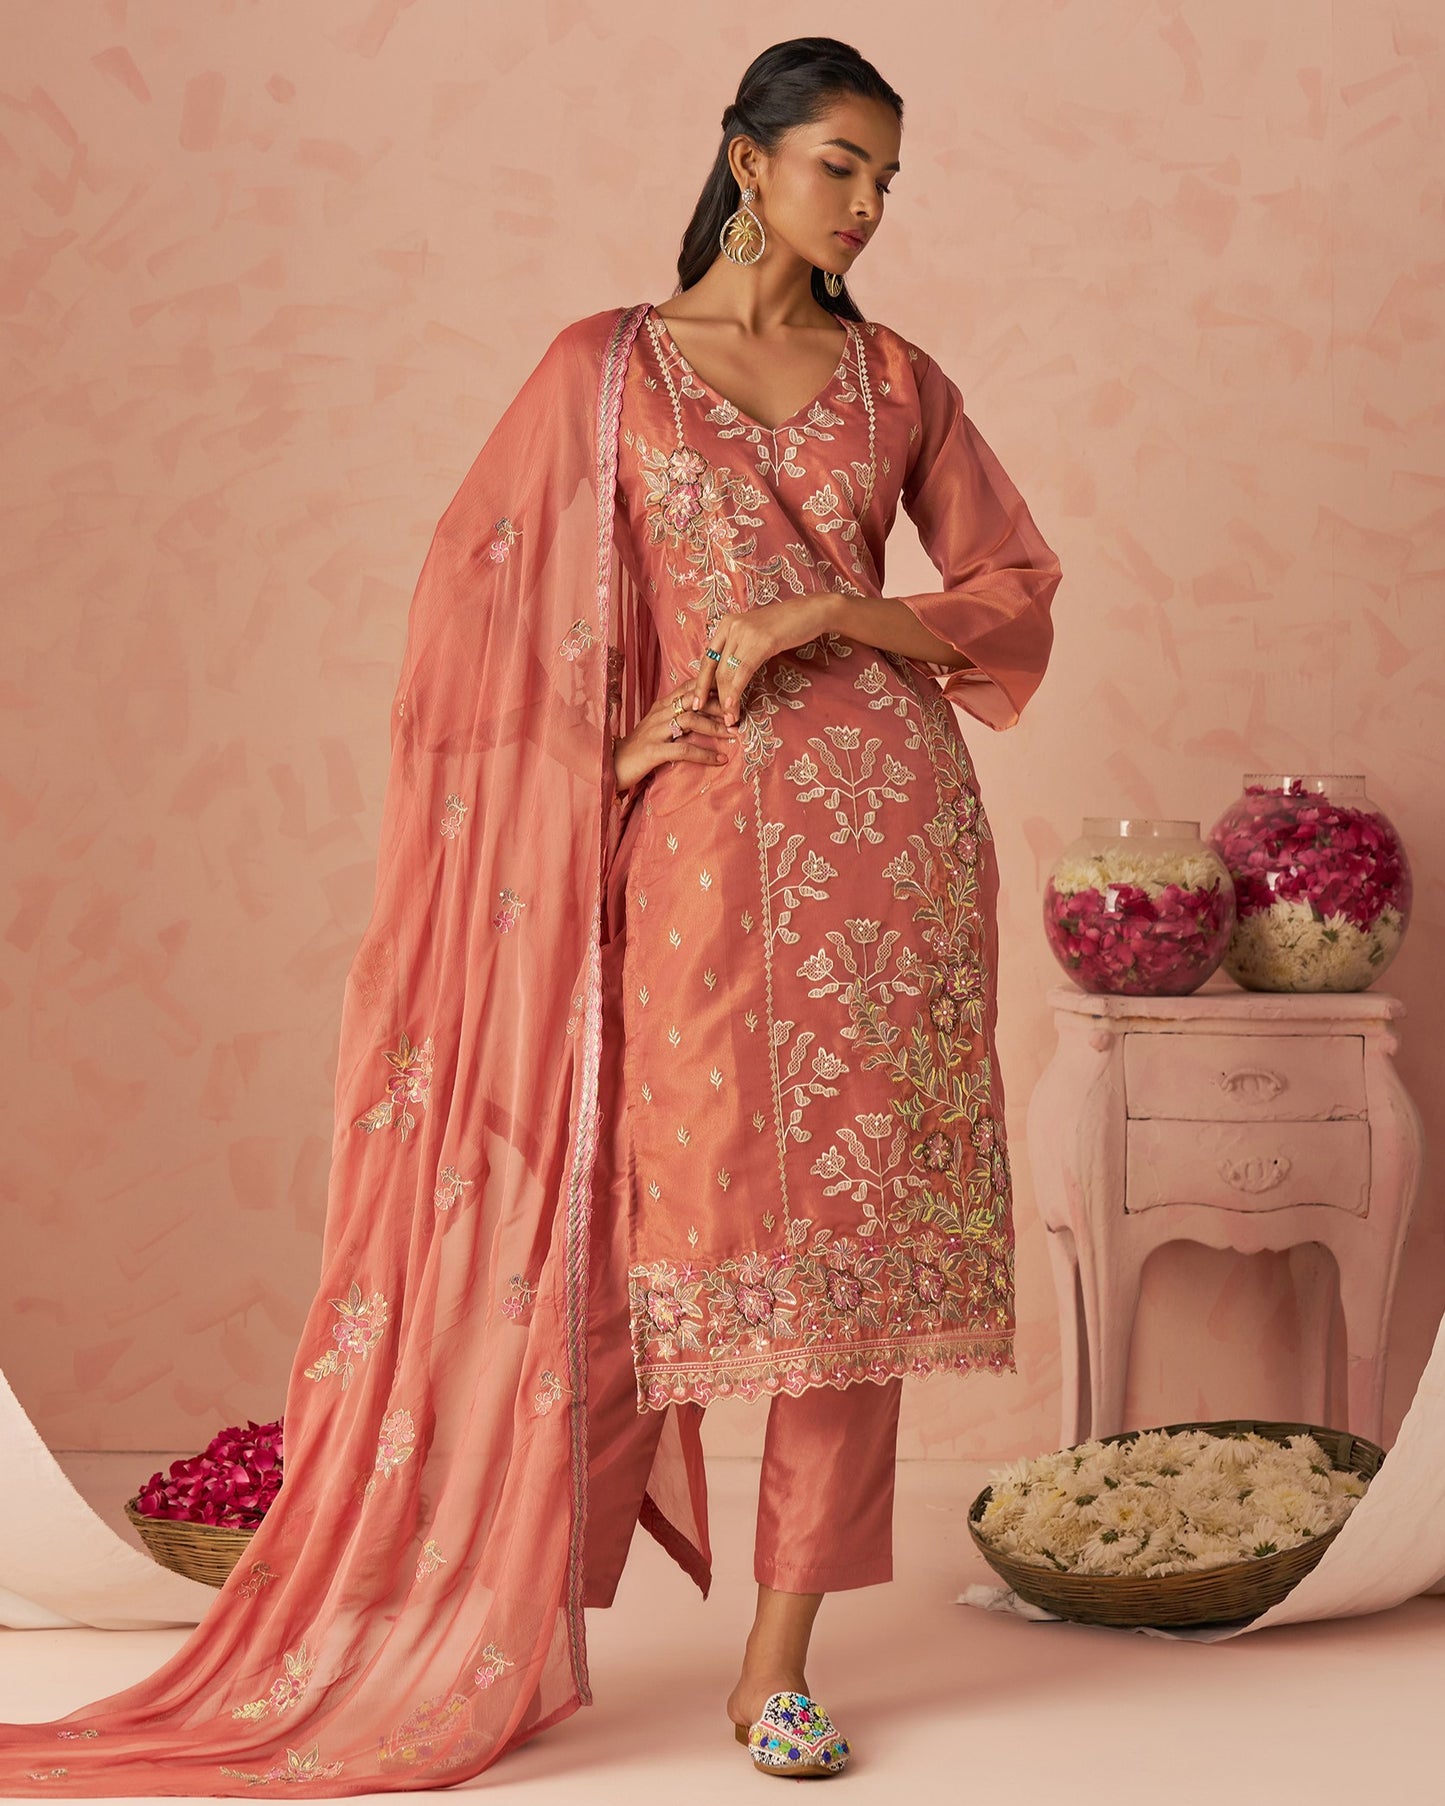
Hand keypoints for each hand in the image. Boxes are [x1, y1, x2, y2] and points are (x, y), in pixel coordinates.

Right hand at [613, 680, 738, 793]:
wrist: (612, 765)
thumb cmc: (640, 748)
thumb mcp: (659, 727)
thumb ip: (678, 717)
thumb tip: (705, 715)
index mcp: (662, 705)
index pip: (689, 687)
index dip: (711, 686)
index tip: (733, 691)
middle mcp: (659, 713)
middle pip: (694, 700)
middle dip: (719, 705)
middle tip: (739, 713)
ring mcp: (655, 731)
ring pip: (691, 721)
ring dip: (716, 728)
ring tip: (733, 734)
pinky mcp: (653, 751)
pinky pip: (684, 750)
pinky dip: (704, 755)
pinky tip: (720, 760)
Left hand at [689, 595, 833, 724]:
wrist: (812, 612)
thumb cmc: (786, 626)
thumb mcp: (755, 635)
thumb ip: (740, 650)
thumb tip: (729, 677)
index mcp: (726, 624)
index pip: (707, 658)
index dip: (700, 683)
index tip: (696, 703)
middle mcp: (731, 626)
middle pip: (715, 669)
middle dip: (713, 696)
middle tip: (719, 718)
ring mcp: (745, 632)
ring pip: (727, 673)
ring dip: (727, 700)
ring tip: (730, 718)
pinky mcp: (762, 641)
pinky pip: (743, 672)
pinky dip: (736, 691)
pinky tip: (733, 706)